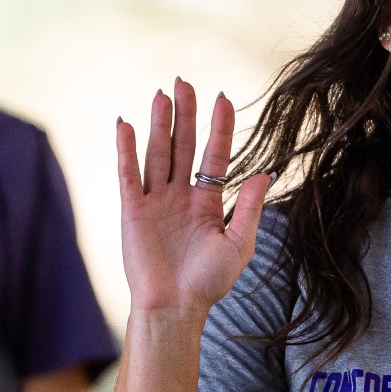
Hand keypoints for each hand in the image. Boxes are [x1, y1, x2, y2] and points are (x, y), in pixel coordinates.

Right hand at [116, 79, 269, 319]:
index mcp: (207, 201)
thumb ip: (248, 209)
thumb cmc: (208, 283)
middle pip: (183, 146)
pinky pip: (129, 174)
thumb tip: (263, 173)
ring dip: (159, 124)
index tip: (222, 97)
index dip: (218, 127)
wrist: (175, 309)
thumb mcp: (238, 245)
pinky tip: (127, 125)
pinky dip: (126, 150)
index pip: (214, 155)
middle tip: (184, 82)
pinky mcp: (132, 211)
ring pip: (158, 153)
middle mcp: (180, 195)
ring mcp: (155, 201)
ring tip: (162, 95)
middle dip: (185, 114)